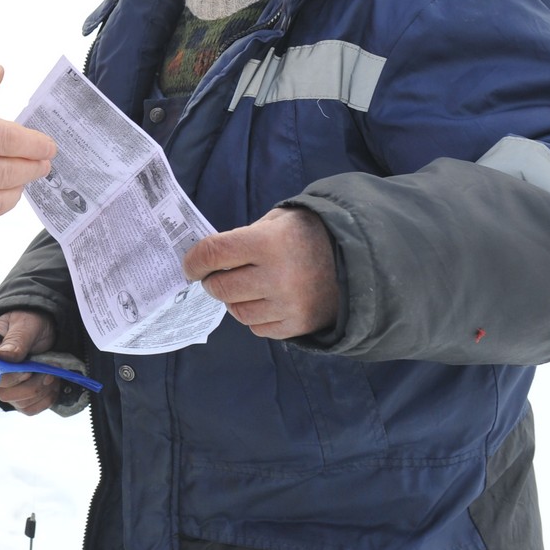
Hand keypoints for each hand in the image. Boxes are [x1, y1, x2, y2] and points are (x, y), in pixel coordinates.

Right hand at [0, 309, 57, 414]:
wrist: (41, 328)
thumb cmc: (29, 321)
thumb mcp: (26, 323)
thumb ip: (17, 339)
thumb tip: (5, 355)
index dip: (5, 376)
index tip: (27, 369)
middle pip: (2, 392)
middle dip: (31, 386)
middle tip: (48, 372)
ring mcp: (4, 385)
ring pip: (17, 403)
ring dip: (41, 391)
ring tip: (52, 375)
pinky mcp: (18, 395)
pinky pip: (28, 408)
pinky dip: (45, 400)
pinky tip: (51, 385)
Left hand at [183, 207, 338, 338]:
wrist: (359, 259)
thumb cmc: (309, 234)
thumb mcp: (277, 221)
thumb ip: (243, 237)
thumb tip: (209, 258)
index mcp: (269, 243)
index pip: (214, 254)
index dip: (195, 260)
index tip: (190, 265)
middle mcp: (277, 277)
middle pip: (220, 287)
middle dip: (212, 281)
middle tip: (217, 275)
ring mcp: (288, 304)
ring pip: (237, 311)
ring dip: (234, 300)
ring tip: (246, 286)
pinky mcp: (299, 324)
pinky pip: (258, 328)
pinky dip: (255, 316)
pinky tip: (266, 301)